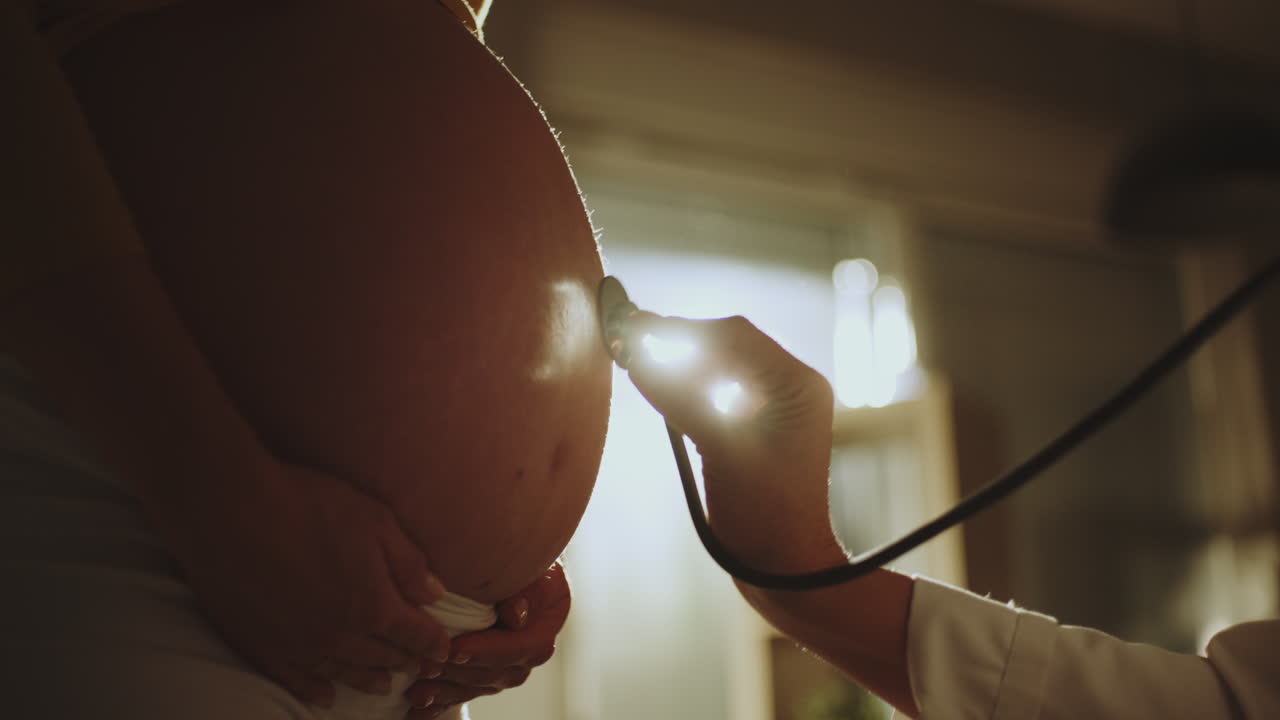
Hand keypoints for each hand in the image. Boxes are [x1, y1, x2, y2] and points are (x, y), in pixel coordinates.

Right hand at [164, 452, 452, 706]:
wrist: (232, 512)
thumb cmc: (308, 505)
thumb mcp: (375, 520)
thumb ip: (409, 562)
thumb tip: (435, 594)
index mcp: (374, 605)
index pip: (415, 635)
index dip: (433, 644)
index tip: (443, 650)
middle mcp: (342, 636)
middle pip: (383, 657)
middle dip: (405, 661)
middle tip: (418, 665)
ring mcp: (301, 647)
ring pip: (345, 673)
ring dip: (369, 679)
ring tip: (384, 684)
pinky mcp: (264, 649)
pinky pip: (297, 682)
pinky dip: (315, 691)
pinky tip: (325, 696)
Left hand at [403, 562, 571, 718]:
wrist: (507, 559)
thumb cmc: (516, 555)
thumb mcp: (528, 564)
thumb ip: (526, 589)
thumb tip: (515, 616)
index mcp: (544, 625)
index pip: (520, 647)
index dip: (488, 651)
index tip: (456, 650)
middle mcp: (530, 651)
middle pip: (498, 673)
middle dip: (460, 673)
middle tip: (427, 666)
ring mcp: (506, 665)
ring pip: (478, 686)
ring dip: (447, 691)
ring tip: (417, 692)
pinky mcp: (483, 672)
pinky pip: (464, 692)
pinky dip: (440, 702)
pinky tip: (418, 710)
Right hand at [624, 313, 843, 571]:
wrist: (783, 570)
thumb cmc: (766, 516)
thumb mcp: (722, 452)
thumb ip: (683, 399)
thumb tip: (637, 354)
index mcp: (797, 385)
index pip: (734, 337)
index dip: (680, 331)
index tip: (631, 330)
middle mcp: (788, 387)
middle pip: (724, 346)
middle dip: (676, 344)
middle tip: (623, 342)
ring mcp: (771, 407)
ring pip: (714, 367)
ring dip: (675, 363)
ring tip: (632, 358)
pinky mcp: (750, 427)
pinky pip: (711, 392)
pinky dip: (681, 387)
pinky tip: (654, 385)